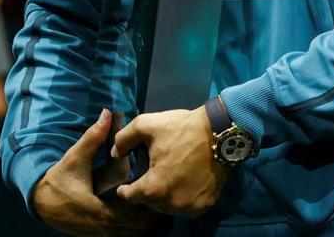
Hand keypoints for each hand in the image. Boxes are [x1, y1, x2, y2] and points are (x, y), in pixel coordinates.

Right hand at [33, 109, 162, 235]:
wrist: (40, 202)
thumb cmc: (59, 179)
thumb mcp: (75, 157)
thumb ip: (93, 137)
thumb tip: (107, 114)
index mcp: (98, 210)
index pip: (133, 216)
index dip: (148, 206)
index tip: (160, 190)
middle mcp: (102, 227)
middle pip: (138, 230)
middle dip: (152, 216)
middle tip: (163, 195)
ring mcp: (100, 234)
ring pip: (132, 235)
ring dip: (145, 223)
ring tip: (156, 204)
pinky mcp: (98, 235)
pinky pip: (123, 235)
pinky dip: (134, 228)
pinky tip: (142, 213)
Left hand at [111, 108, 230, 216]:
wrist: (218, 132)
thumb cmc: (181, 128)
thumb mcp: (146, 125)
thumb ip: (124, 139)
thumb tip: (115, 154)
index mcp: (153, 187)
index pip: (130, 197)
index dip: (125, 189)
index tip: (126, 184)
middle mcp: (170, 204)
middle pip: (149, 202)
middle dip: (147, 191)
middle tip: (150, 176)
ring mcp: (189, 207)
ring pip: (167, 207)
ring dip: (164, 197)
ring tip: (166, 180)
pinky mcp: (204, 205)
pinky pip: (186, 209)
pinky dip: (182, 200)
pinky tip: (183, 185)